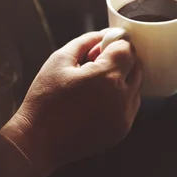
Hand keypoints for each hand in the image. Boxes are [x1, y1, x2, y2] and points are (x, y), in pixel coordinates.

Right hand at [0, 30, 141, 176]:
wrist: (39, 141)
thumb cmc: (44, 100)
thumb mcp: (59, 60)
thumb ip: (86, 42)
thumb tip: (105, 34)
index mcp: (106, 78)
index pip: (127, 49)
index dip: (115, 44)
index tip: (102, 47)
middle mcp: (121, 98)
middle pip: (137, 67)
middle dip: (122, 60)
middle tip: (97, 63)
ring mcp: (124, 116)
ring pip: (137, 87)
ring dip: (123, 79)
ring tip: (95, 84)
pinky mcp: (122, 130)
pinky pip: (131, 106)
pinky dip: (121, 98)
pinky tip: (97, 100)